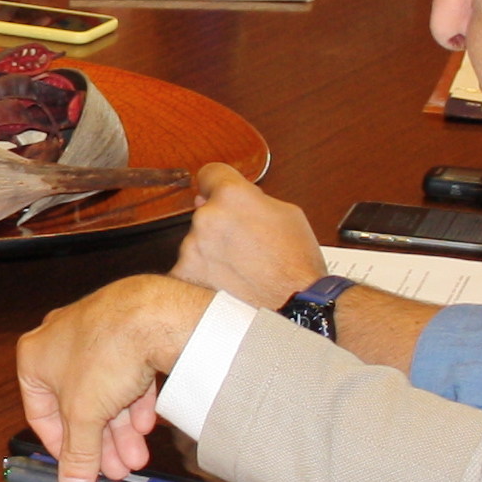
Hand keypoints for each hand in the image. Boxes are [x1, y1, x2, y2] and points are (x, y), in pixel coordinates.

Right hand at [17, 276, 216, 481]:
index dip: (60, 448)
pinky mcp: (128, 334)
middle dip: (99, 443)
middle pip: (77, 406)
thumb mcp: (84, 415)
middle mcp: (62, 343)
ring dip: (120, 430)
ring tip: (135, 457)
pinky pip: (127, 375)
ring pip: (105, 393)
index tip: (77, 470)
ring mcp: (96, 335)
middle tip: (113, 469)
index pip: (40, 413)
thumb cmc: (106, 349)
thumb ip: (78, 454)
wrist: (154, 316)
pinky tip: (146, 424)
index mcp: (35, 357)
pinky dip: (135, 403)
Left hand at [171, 163, 321, 309]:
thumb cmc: (296, 264)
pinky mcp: (184, 274)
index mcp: (232, 196)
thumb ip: (253, 199)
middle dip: (220, 223)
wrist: (293, 308)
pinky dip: (202, 276)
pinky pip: (188, 268)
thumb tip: (230, 197)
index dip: (218, 182)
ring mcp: (192, 247)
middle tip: (246, 244)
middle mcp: (207, 217)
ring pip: (198, 241)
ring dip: (212, 251)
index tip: (217, 191)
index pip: (210, 173)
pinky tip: (226, 284)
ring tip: (242, 269)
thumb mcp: (287, 214)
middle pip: (206, 212)